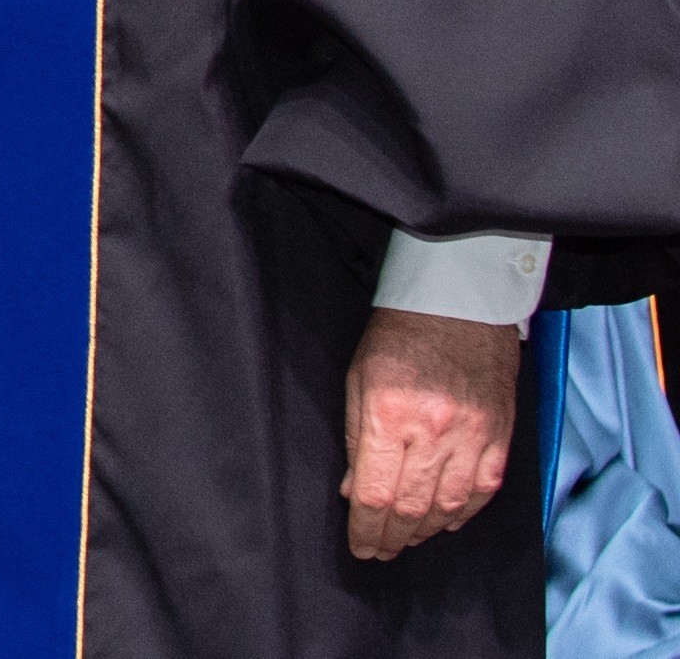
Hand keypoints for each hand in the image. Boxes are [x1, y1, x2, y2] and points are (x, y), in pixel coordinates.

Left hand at [342, 306, 518, 558]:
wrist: (459, 306)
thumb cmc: (399, 336)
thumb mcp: (358, 379)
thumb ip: (356, 438)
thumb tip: (354, 490)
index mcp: (390, 415)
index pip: (376, 493)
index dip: (366, 528)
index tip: (360, 545)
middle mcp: (434, 431)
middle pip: (412, 507)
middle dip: (392, 537)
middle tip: (380, 549)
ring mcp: (473, 435)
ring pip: (449, 505)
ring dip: (426, 530)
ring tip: (408, 540)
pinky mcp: (500, 435)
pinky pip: (484, 489)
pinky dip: (464, 512)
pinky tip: (447, 521)